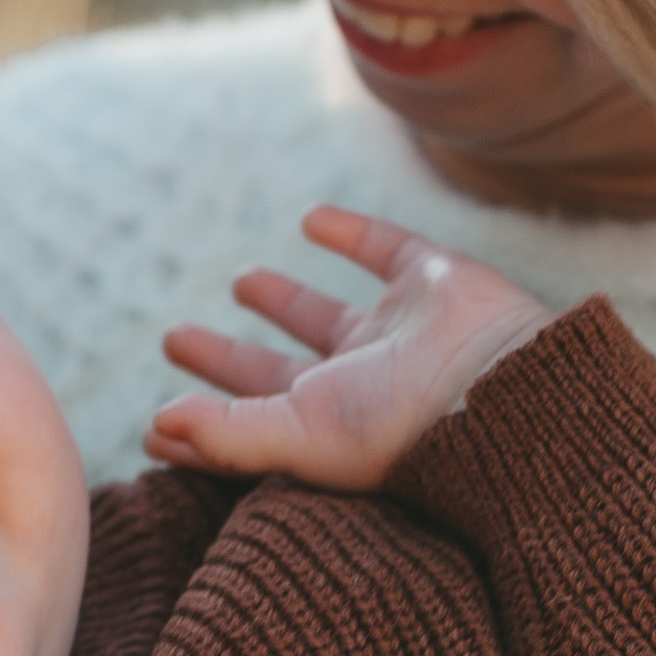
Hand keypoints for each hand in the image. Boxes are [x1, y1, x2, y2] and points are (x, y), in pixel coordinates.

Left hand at [148, 204, 550, 490]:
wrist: (502, 384)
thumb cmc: (400, 427)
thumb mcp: (300, 436)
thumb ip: (226, 435)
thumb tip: (153, 429)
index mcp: (322, 423)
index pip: (245, 423)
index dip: (202, 423)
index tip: (154, 424)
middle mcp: (357, 383)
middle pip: (274, 367)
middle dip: (225, 357)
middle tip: (174, 338)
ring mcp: (396, 332)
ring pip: (326, 313)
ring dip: (283, 298)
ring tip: (240, 282)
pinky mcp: (432, 282)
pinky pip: (386, 250)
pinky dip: (350, 232)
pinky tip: (311, 219)